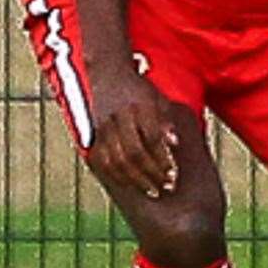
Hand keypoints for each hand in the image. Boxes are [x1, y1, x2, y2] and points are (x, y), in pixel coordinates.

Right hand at [88, 64, 179, 197]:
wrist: (106, 76)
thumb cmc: (140, 91)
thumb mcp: (158, 98)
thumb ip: (167, 120)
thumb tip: (176, 144)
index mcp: (138, 106)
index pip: (151, 138)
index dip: (163, 158)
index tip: (175, 173)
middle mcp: (118, 117)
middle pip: (134, 152)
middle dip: (151, 173)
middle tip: (167, 186)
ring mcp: (102, 127)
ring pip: (116, 160)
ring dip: (135, 180)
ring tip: (152, 191)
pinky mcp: (92, 135)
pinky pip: (101, 161)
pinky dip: (115, 176)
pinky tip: (130, 185)